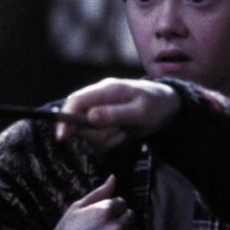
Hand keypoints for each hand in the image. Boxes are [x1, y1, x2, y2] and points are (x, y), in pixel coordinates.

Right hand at [28, 175, 140, 229]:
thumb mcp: (77, 207)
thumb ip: (99, 192)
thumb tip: (113, 178)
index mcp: (105, 211)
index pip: (121, 202)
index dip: (112, 207)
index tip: (102, 215)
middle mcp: (116, 227)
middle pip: (131, 215)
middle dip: (121, 218)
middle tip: (106, 226)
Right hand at [54, 78, 180, 151]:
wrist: (167, 105)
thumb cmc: (156, 105)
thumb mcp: (140, 112)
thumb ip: (115, 114)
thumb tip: (90, 117)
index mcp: (106, 89)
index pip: (76, 100)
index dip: (65, 117)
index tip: (62, 136)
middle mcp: (98, 97)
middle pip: (78, 119)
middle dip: (94, 133)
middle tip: (118, 134)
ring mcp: (99, 108)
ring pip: (87, 130)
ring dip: (104, 138)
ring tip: (124, 133)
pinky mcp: (102, 119)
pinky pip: (95, 135)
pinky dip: (107, 140)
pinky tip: (122, 135)